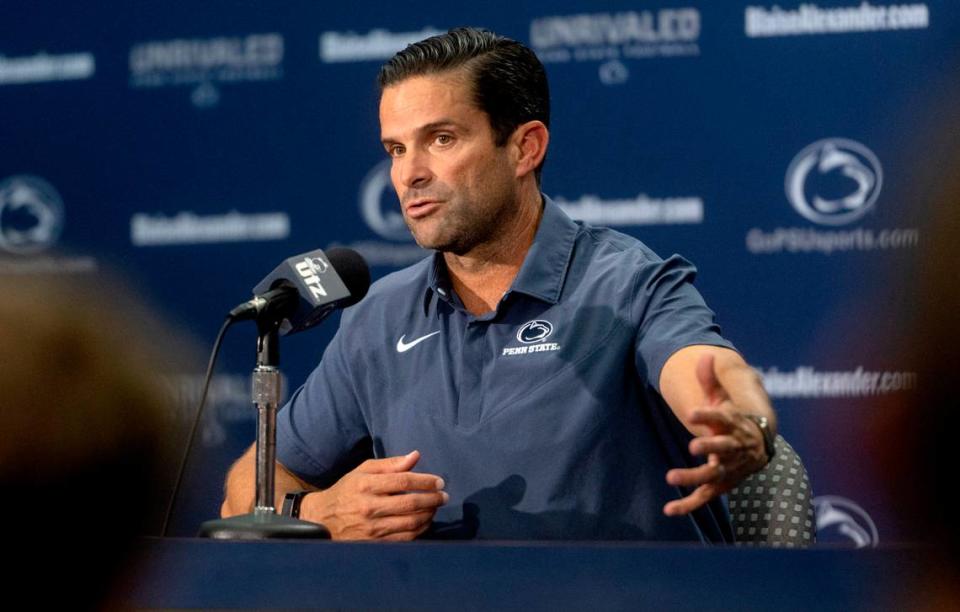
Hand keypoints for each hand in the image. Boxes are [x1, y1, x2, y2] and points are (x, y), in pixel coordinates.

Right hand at [299, 450, 447, 540]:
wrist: (322, 519)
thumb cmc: (346, 491)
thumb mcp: (363, 471)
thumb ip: (390, 464)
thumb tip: (415, 456)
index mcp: (366, 485)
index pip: (403, 481)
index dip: (426, 481)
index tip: (439, 481)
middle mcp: (369, 507)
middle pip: (410, 503)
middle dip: (432, 498)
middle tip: (444, 495)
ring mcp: (372, 528)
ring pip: (411, 522)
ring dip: (429, 514)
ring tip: (435, 507)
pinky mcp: (374, 543)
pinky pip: (405, 538)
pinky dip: (420, 529)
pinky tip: (425, 521)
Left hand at [663, 354, 768, 515]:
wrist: (758, 448)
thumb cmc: (734, 420)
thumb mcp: (724, 400)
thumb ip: (710, 382)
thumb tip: (703, 355)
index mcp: (733, 424)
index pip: (721, 418)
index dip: (707, 415)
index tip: (690, 412)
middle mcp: (732, 448)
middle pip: (723, 448)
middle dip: (709, 448)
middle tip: (692, 446)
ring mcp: (727, 469)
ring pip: (712, 475)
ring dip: (693, 477)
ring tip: (670, 477)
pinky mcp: (719, 485)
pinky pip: (704, 497)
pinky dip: (687, 506)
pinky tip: (668, 511)